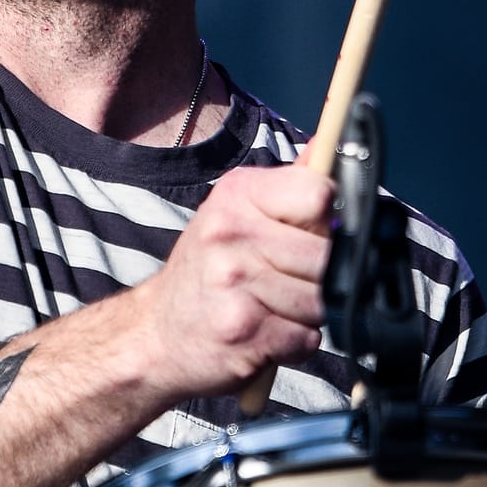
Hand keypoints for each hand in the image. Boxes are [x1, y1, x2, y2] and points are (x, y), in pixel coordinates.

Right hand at [131, 161, 331, 401]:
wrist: (156, 331)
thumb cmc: (205, 271)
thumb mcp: (235, 212)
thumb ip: (288, 184)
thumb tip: (330, 143)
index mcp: (237, 195)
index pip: (319, 194)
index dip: (327, 220)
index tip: (312, 233)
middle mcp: (232, 234)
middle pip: (327, 254)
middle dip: (321, 275)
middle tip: (288, 280)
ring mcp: (236, 283)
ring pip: (321, 301)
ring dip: (309, 313)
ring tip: (275, 307)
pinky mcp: (244, 330)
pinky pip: (306, 337)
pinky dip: (295, 342)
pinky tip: (267, 332)